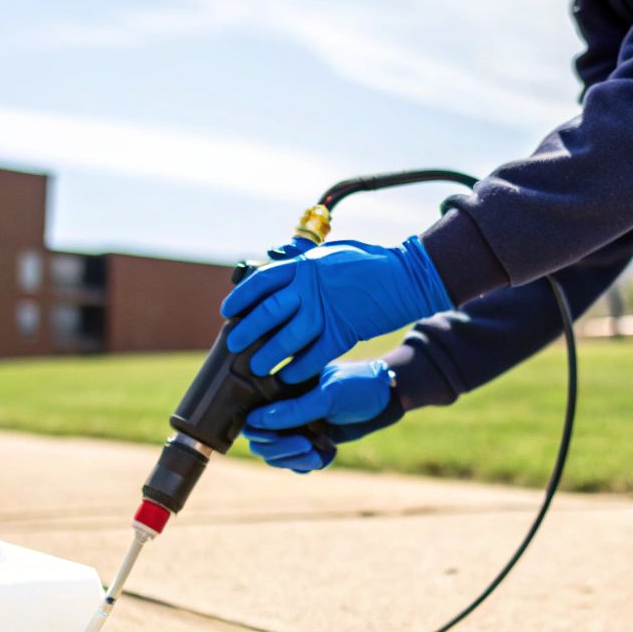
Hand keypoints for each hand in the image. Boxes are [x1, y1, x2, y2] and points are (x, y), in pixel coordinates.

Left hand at [221, 236, 450, 383]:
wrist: (404, 276)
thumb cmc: (365, 264)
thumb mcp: (328, 255)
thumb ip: (302, 267)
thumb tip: (275, 277)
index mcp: (303, 264)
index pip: (261, 282)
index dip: (241, 298)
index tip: (228, 313)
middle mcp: (310, 287)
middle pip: (268, 312)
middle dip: (247, 331)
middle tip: (234, 345)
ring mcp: (327, 311)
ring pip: (287, 338)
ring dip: (269, 355)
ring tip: (255, 368)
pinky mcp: (344, 332)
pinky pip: (314, 355)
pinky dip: (299, 368)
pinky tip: (287, 376)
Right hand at [242, 360, 394, 472]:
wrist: (385, 398)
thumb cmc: (358, 386)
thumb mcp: (329, 394)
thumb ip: (296, 408)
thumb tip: (258, 420)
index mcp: (279, 388)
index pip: (250, 415)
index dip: (258, 431)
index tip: (276, 436)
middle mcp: (281, 408)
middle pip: (260, 441)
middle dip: (280, 449)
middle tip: (305, 447)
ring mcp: (293, 426)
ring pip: (276, 455)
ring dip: (293, 461)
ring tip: (317, 456)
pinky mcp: (307, 441)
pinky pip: (294, 462)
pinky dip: (305, 465)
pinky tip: (324, 457)